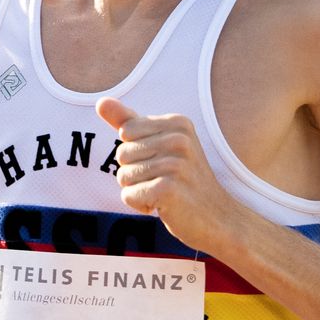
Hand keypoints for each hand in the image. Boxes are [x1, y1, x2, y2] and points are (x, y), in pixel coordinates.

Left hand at [96, 97, 240, 253]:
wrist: (219, 218)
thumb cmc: (185, 180)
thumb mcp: (161, 144)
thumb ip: (129, 122)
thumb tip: (101, 101)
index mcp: (178, 123)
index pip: (127, 131)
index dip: (136, 152)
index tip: (161, 162)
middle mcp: (179, 140)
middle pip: (122, 154)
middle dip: (134, 173)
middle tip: (164, 181)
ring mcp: (175, 164)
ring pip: (123, 176)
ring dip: (138, 191)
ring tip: (165, 193)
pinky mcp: (167, 189)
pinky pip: (128, 195)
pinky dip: (140, 205)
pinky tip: (163, 206)